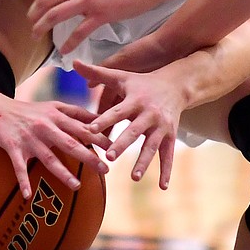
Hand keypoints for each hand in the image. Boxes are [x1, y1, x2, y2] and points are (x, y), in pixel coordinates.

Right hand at [0, 97, 110, 198]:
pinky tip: (27, 195)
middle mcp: (45, 126)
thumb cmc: (27, 110)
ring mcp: (29, 137)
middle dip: (89, 156)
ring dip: (63, 173)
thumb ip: (75, 112)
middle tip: (106, 169)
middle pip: (71, 143)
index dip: (100, 136)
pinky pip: (19, 167)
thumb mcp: (52, 106)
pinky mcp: (12, 146)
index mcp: (57, 116)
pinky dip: (23, 181)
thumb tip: (99, 119)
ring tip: (76, 186)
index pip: (82, 127)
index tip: (115, 146)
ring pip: (48, 157)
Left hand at [29, 0, 159, 52]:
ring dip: (41, 28)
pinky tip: (64, 51)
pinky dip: (68, 43)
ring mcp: (87, 0)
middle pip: (44, 2)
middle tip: (31, 26)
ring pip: (54, 16)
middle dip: (33, 16)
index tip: (37, 10)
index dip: (37, 1)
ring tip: (37, 37)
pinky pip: (78, 32)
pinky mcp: (100, 14)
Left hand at [73, 60, 182, 188]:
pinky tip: (162, 186)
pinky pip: (168, 155)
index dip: (104, 120)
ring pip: (152, 146)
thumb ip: (97, 72)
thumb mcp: (121, 76)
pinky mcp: (170, 136)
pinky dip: (166, 171)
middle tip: (110, 156)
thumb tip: (74, 62)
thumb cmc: (141, 82)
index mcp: (134, 100)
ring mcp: (161, 127)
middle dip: (122, 144)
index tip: (90, 130)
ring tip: (134, 177)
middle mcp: (149, 114)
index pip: (117, 111)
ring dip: (143, 162)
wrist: (175, 85)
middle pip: (134, 131)